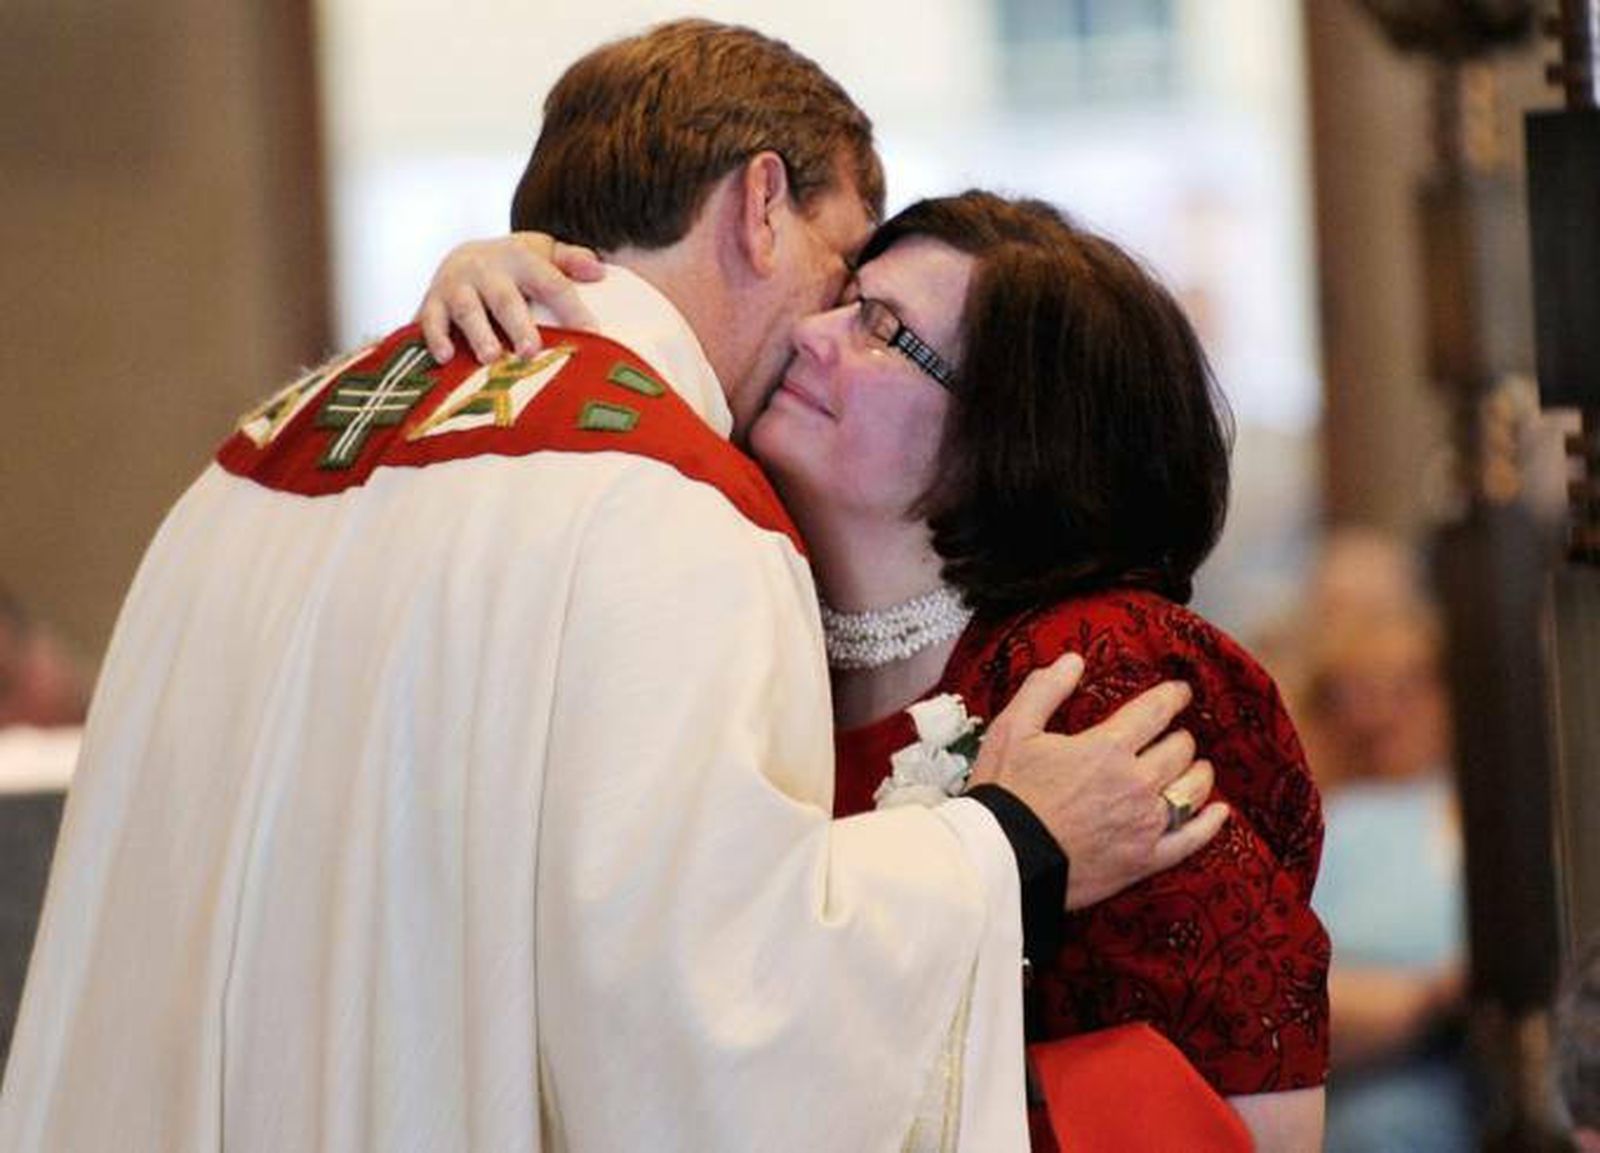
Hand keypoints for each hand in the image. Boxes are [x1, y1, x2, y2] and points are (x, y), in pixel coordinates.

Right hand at [415, 233, 604, 364]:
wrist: (463, 256)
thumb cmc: (516, 266)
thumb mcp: (543, 253)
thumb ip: (571, 261)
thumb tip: (599, 272)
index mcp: (520, 258)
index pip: (551, 283)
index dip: (571, 308)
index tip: (592, 334)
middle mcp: (486, 269)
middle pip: (505, 298)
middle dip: (517, 325)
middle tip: (530, 351)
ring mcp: (456, 285)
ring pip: (467, 310)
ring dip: (478, 334)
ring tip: (490, 358)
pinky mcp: (432, 302)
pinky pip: (430, 320)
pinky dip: (435, 338)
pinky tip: (445, 357)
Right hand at [969, 653, 1228, 909]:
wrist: (1003, 860)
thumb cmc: (1005, 794)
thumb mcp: (1012, 730)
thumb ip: (1044, 690)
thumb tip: (1072, 661)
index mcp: (1107, 748)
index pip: (1156, 711)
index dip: (1172, 696)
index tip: (1180, 692)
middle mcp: (1136, 783)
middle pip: (1179, 749)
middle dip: (1180, 737)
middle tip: (1175, 735)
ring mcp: (1144, 824)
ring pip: (1192, 789)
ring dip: (1198, 773)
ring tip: (1196, 767)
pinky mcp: (1144, 860)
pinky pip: (1191, 839)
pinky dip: (1209, 824)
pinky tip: (1218, 812)